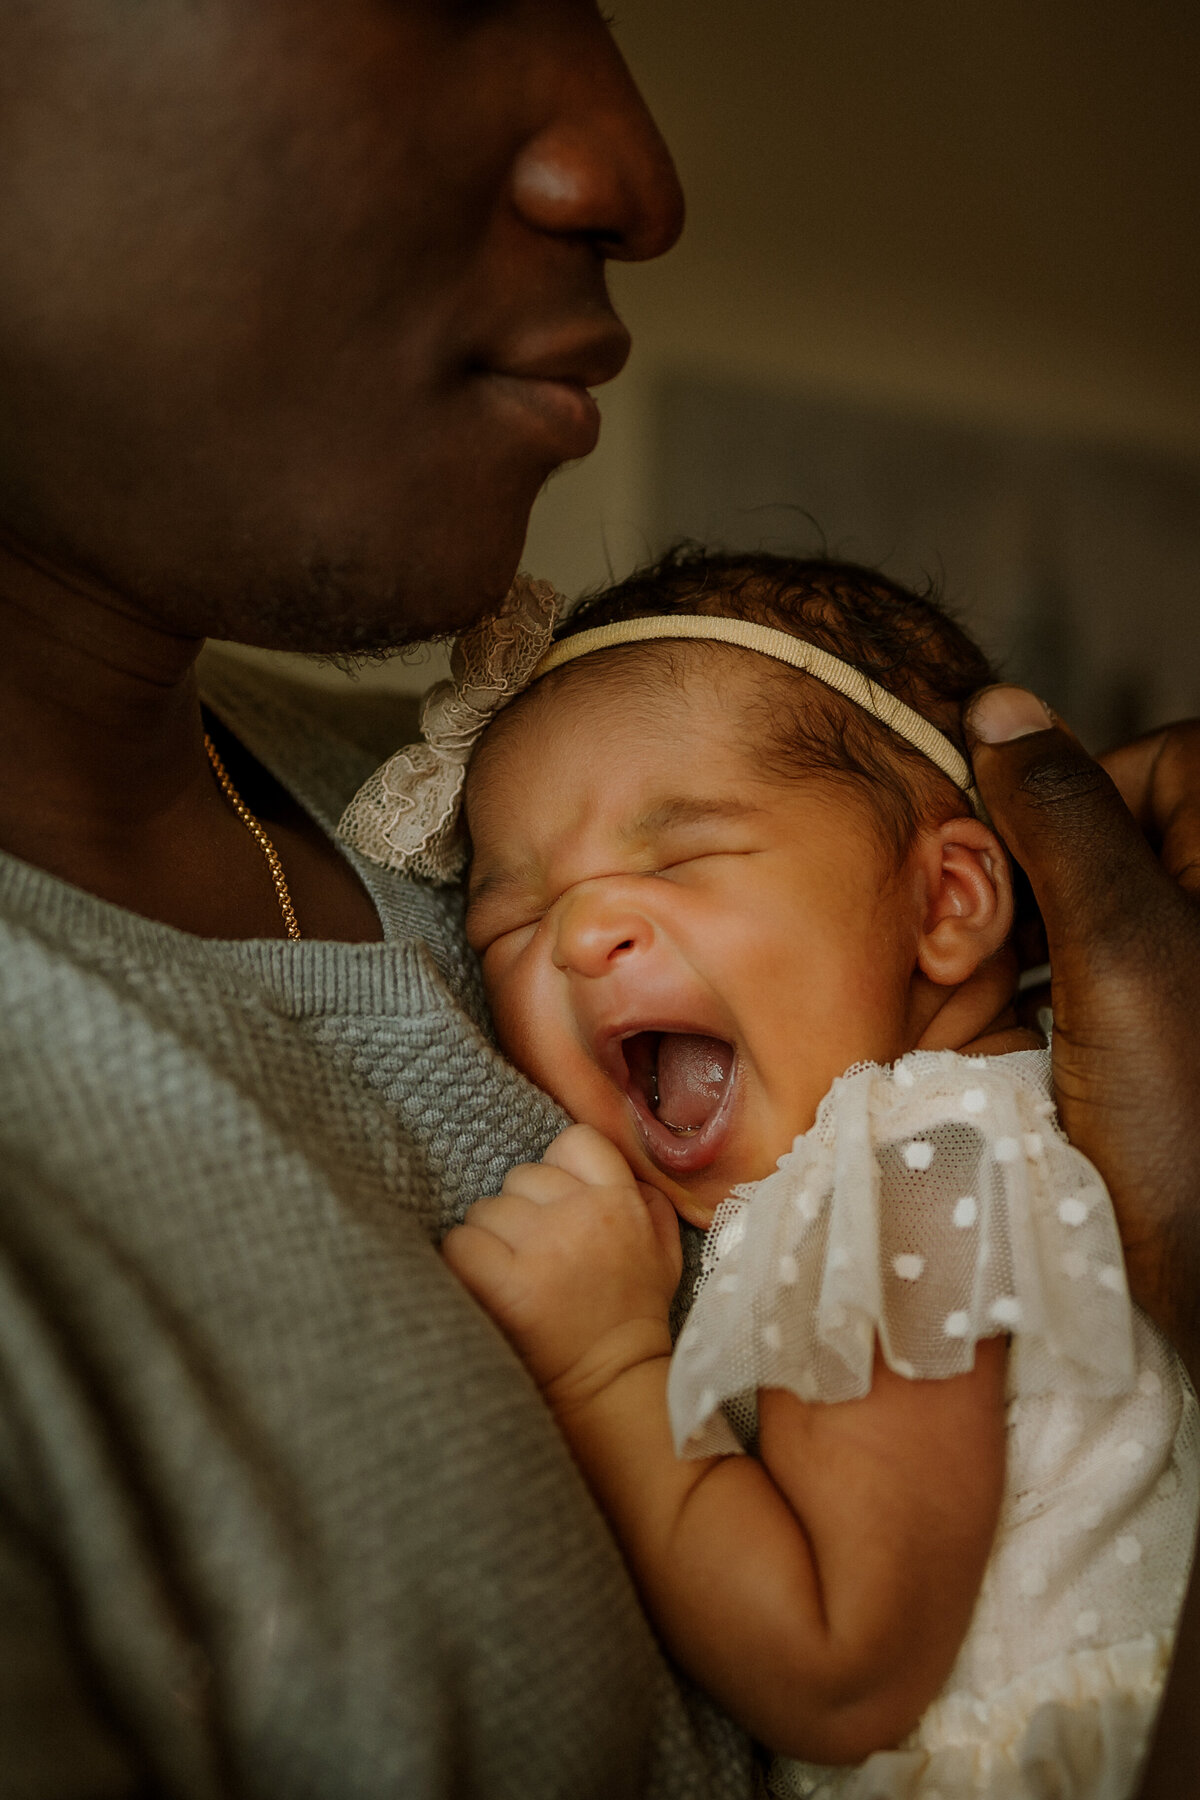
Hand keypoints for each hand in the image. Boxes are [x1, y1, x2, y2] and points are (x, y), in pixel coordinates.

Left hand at [442, 1124, 681, 1408]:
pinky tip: (484, 1284)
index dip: (558, 1167)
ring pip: (484, 1210)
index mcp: (620, 1201)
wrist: (612, 1383)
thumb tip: (612, 1166)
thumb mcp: (662, 1251)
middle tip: (534, 1252)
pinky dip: (464, 1262)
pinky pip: (460, 1243)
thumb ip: (644, 1199)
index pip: (574, 1141)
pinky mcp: (505, 1285)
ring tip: (512, 1273)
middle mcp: (581, 1216)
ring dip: (490, 1237)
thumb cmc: (632, 1313)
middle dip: (520, 1210)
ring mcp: (541, 1249)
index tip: (557, 1203)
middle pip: (518, 1177)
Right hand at [965, 695, 1199, 1372]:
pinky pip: (1120, 982)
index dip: (1074, 808)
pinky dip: (1079, 1005)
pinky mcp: (1182, 1041)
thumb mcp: (1119, 947)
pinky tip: (1060, 1058)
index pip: (1158, 758)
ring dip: (1060, 953)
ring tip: (1044, 1022)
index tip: (1025, 889)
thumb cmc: (1196, 1122)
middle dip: (1059, 889)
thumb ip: (1062, 816)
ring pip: (1115, 910)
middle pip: (1129, 834)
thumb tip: (999, 708)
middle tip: (1029, 968)